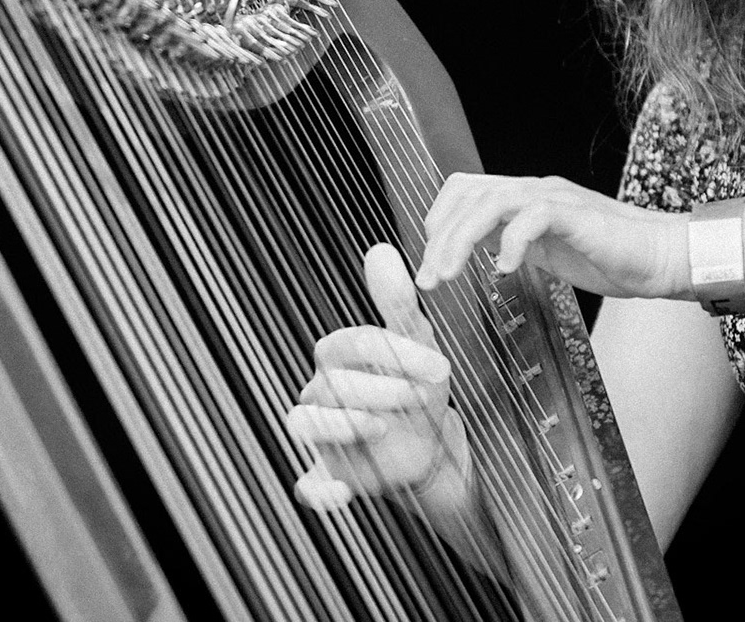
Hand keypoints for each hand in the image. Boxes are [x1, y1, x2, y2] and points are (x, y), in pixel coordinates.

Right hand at [286, 243, 470, 510]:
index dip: (395, 353)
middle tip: (421, 396)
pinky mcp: (328, 474)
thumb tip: (379, 249)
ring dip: (340, 425)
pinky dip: (317, 492)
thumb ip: (396, 303)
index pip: (352, 343)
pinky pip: (308, 484)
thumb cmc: (418, 387)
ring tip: (382, 427)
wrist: (431, 446)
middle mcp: (320, 390)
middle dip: (380, 388)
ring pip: (305, 423)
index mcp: (338, 354)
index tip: (439, 367)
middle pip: (332, 382)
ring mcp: (321, 434)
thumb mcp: (417, 346)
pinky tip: (341, 496)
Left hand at [415, 173, 689, 299]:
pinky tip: (506, 271)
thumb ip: (513, 241)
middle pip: (469, 193)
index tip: (430, 261)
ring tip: (449, 276)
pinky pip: (534, 216)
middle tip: (429, 280)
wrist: (663, 257)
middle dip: (439, 237)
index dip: (438, 219)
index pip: (465, 188)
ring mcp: (557, 199)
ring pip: (492, 201)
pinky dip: (512, 242)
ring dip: (461, 239)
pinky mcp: (578, 215)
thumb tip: (476, 248)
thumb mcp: (548, 251)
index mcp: (525, 197)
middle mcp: (536, 190)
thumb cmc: (611, 258)